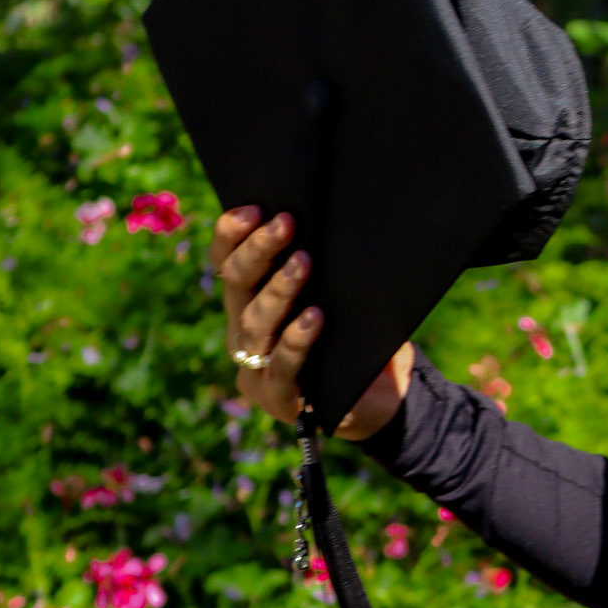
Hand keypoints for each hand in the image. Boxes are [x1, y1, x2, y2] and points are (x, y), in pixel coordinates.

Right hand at [207, 206, 413, 441]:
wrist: (380, 397)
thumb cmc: (357, 337)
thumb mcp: (340, 295)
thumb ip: (325, 267)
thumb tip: (332, 216)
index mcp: (250, 301)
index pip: (227, 261)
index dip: (232, 234)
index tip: (254, 208)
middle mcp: (245, 331)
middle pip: (237, 285)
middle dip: (258, 251)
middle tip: (285, 223)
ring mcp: (256, 368)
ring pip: (255, 324)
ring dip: (278, 291)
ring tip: (302, 264)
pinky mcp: (278, 399)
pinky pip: (282, 369)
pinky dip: (296, 342)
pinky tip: (313, 319)